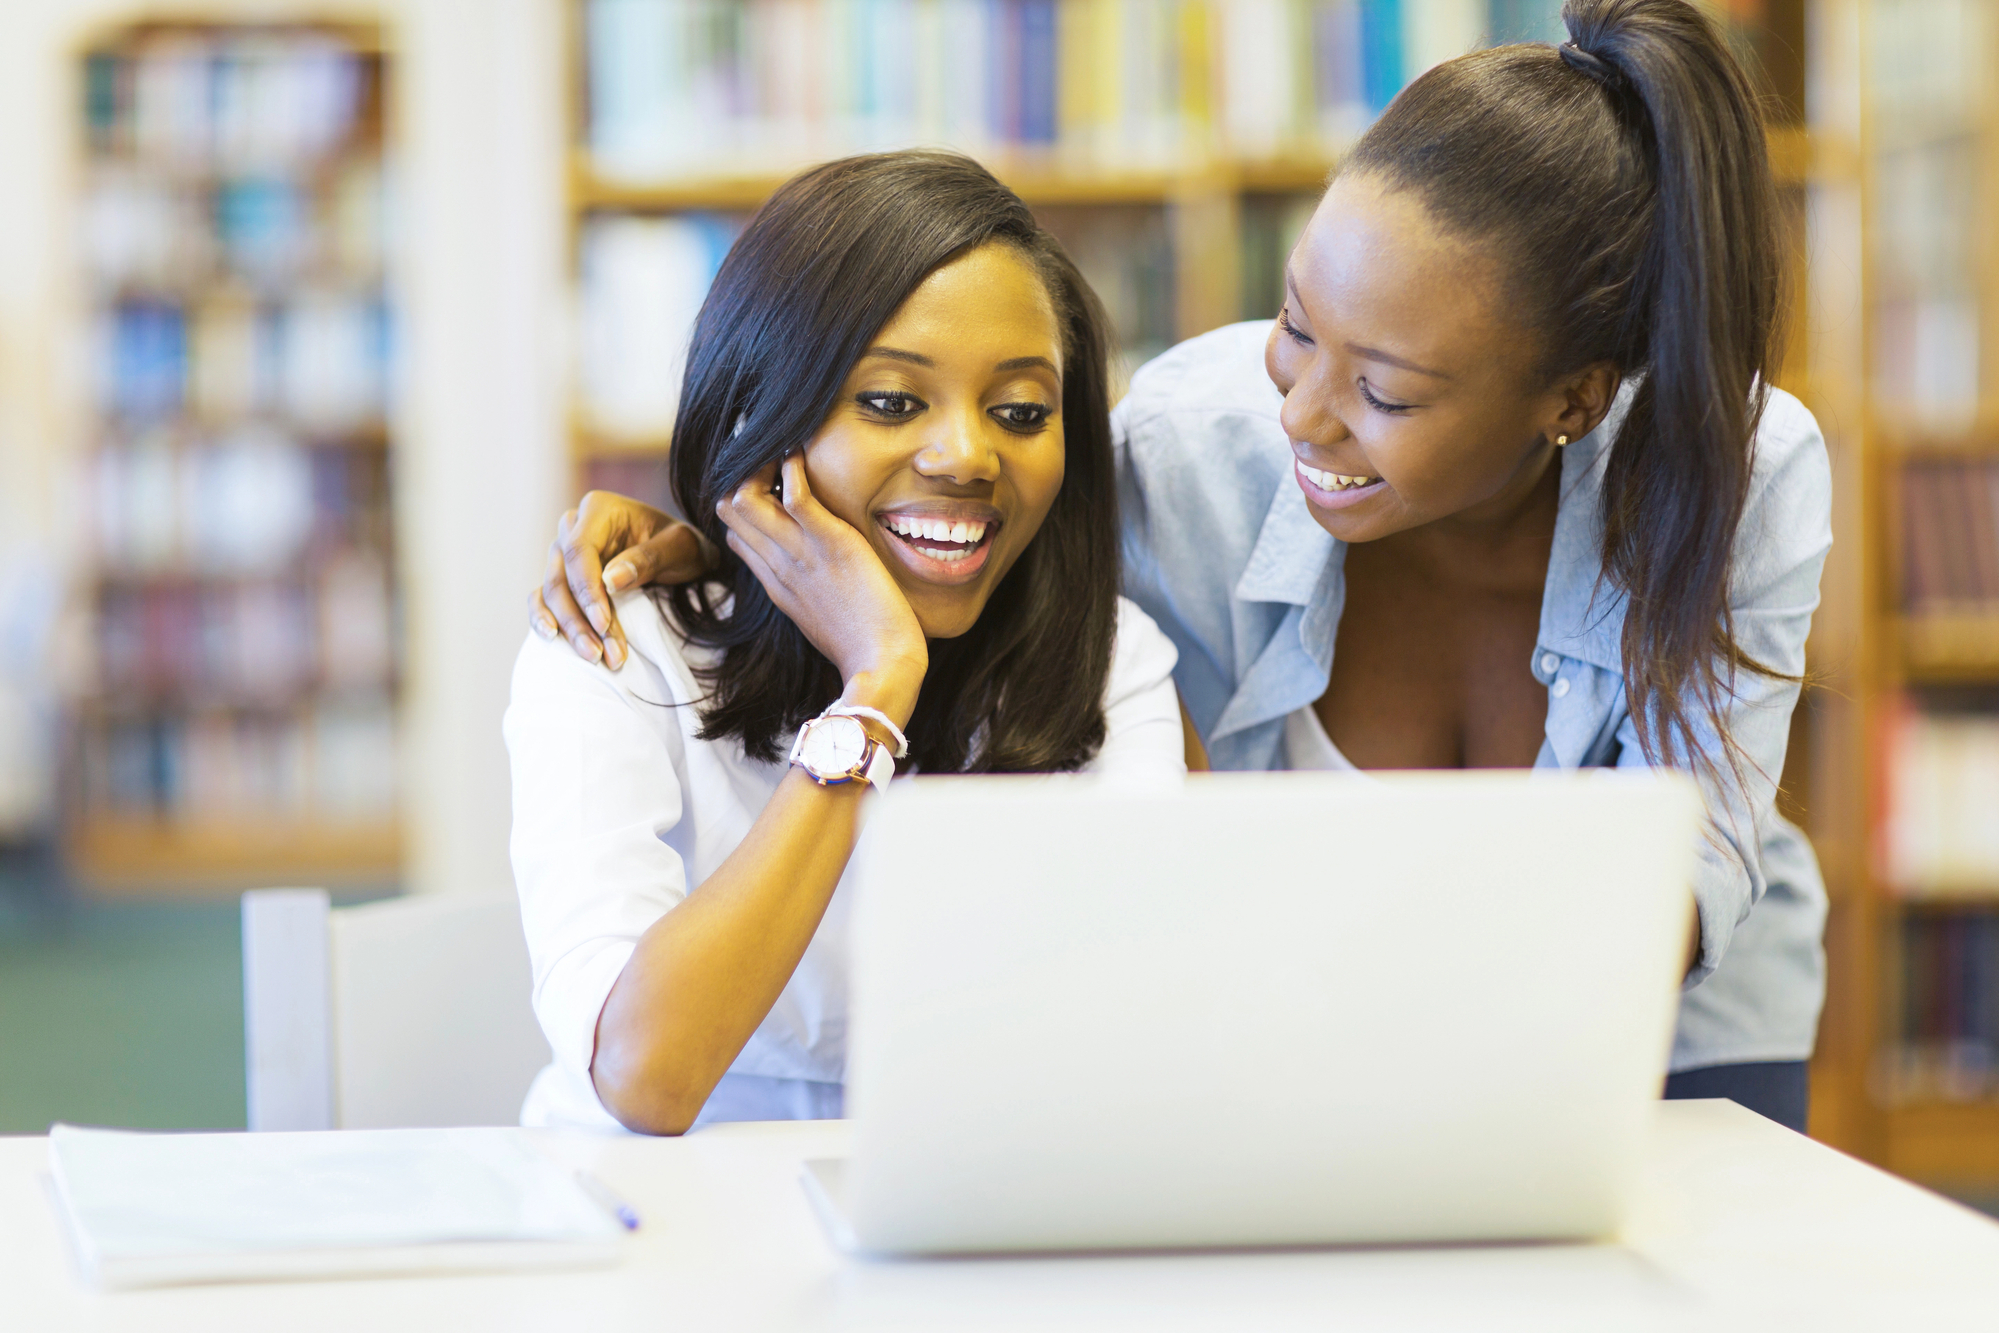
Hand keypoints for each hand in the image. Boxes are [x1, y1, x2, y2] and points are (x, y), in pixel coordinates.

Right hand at [528, 491, 715, 669]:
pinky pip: (541, 597)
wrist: (682, 555)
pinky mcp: (561, 576)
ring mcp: (562, 552)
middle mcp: (572, 527)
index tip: (603, 623)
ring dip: (569, 627)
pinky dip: (543, 618)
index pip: (579, 551)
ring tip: (594, 656)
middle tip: (601, 653)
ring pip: (551, 592)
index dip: (587, 590)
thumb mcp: (681, 547)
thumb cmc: (682, 547)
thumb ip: (648, 558)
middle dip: (579, 619)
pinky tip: (552, 638)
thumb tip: (609, 580)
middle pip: (561, 575)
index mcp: (598, 509)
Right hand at [717, 452, 926, 726]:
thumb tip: (809, 579)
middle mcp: (778, 565)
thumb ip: (808, 593)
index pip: (735, 535)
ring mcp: (800, 552)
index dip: (744, 507)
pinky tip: (803, 455)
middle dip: (744, 475)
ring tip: (786, 452)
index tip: (772, 487)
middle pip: (728, 509)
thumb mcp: (821, 619)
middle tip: (777, 458)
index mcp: (776, 584)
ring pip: (744, 497)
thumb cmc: (863, 646)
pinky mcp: (830, 542)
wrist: (882, 664)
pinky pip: (796, 493)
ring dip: (760, 465)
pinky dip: (792, 466)